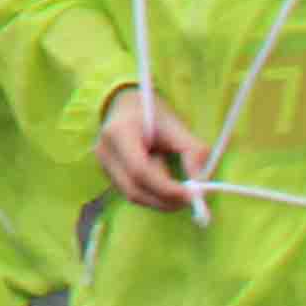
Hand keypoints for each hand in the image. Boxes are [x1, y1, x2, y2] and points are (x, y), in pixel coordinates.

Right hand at [97, 84, 202, 211]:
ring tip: (180, 190)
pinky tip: (165, 185)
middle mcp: (105, 151)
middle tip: (192, 199)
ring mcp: (103, 164)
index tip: (192, 195)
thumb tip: (202, 183)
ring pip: (133, 195)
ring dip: (161, 200)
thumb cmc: (153, 114)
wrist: (127, 106)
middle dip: (166, 199)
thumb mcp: (176, 126)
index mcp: (119, 132)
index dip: (167, 188)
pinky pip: (132, 193)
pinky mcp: (108, 174)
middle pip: (135, 188)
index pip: (140, 169)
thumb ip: (192, 152)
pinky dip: (153, 196)